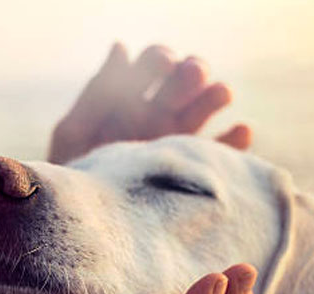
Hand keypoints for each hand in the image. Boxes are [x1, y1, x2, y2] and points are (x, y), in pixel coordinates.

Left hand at [48, 43, 251, 164]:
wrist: (84, 227)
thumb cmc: (73, 179)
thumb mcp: (75, 135)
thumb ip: (97, 94)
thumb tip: (121, 47)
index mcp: (129, 100)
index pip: (153, 65)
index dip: (160, 59)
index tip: (163, 64)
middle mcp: (157, 116)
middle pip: (184, 81)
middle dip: (191, 72)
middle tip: (192, 74)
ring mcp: (177, 142)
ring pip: (205, 109)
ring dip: (215, 95)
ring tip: (219, 93)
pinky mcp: (193, 171)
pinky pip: (222, 153)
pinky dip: (235, 141)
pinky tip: (240, 131)